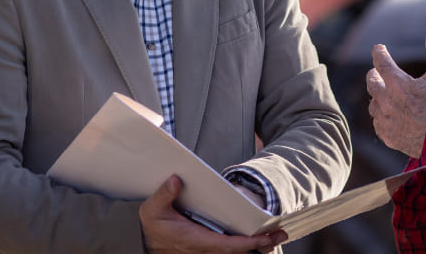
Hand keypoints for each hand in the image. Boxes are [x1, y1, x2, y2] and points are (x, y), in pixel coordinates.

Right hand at [139, 175, 286, 252]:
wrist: (145, 242)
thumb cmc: (151, 226)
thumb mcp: (152, 209)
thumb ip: (164, 195)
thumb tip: (177, 179)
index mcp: (194, 240)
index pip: (226, 245)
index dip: (247, 243)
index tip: (264, 237)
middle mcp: (204, 249)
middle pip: (237, 252)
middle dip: (260, 245)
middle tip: (280, 234)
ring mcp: (206, 251)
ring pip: (235, 252)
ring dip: (256, 246)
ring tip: (276, 235)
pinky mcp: (207, 249)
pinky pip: (229, 250)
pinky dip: (246, 245)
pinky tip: (258, 239)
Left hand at [365, 22, 425, 157]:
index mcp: (398, 84)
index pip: (381, 62)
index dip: (379, 53)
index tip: (379, 48)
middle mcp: (386, 101)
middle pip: (371, 82)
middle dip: (374, 74)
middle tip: (377, 71)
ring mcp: (385, 120)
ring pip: (373, 104)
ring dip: (377, 96)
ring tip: (384, 94)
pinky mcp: (387, 136)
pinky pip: (377, 123)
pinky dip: (381, 117)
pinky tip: (388, 116)